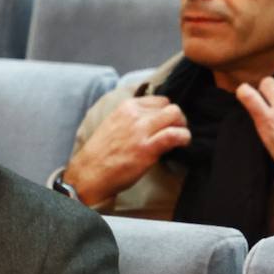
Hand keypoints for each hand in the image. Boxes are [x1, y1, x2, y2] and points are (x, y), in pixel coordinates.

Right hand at [62, 96, 190, 205]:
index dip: (167, 112)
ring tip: (180, 139)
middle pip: (170, 106)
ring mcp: (141, 130)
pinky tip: (182, 144)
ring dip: (182, 127)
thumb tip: (155, 119)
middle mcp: (134, 115)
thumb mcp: (115, 124)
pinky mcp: (147, 148)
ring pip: (175, 115)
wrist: (90, 173)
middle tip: (177, 131)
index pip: (159, 100)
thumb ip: (133, 118)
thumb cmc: (103, 153)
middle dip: (178, 119)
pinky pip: (174, 135)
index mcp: (127, 107)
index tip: (167, 124)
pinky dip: (184, 138)